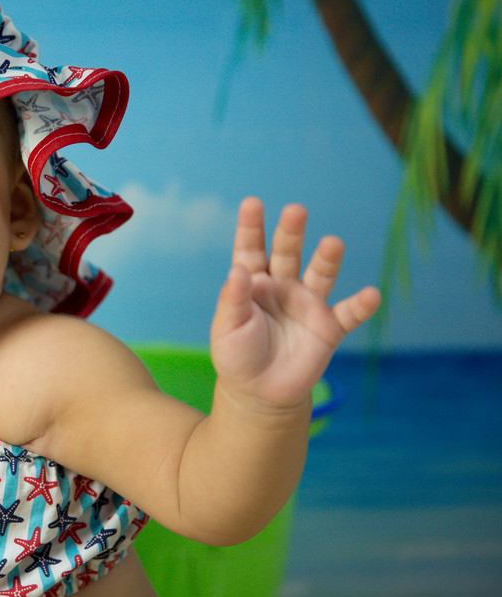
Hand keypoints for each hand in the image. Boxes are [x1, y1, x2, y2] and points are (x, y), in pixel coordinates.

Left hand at [210, 197, 381, 411]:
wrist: (260, 393)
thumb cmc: (237, 356)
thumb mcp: (227, 328)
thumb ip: (232, 299)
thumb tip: (237, 270)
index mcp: (253, 283)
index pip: (251, 249)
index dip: (251, 226)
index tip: (252, 203)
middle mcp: (282, 286)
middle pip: (287, 252)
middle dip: (291, 232)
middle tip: (296, 210)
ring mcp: (307, 304)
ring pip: (320, 274)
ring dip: (328, 259)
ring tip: (333, 244)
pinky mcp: (328, 327)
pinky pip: (348, 314)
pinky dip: (361, 305)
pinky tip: (370, 295)